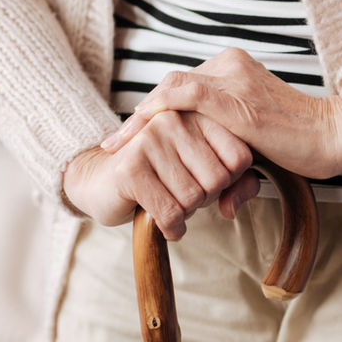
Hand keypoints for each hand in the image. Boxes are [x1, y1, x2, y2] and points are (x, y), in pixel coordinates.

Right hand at [62, 110, 259, 238]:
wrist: (101, 181)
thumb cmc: (161, 177)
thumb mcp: (204, 174)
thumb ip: (237, 184)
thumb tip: (233, 208)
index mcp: (197, 113)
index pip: (240, 157)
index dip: (229, 182)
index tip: (205, 180)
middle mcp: (174, 119)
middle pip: (218, 179)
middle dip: (205, 199)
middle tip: (184, 195)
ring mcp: (149, 139)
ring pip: (193, 197)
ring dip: (186, 213)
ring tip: (170, 202)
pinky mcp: (130, 167)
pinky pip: (169, 212)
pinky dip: (172, 228)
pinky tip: (167, 226)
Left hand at [100, 48, 341, 179]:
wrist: (336, 136)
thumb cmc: (305, 145)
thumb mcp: (258, 147)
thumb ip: (234, 160)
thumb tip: (225, 203)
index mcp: (234, 68)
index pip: (181, 87)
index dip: (153, 113)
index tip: (130, 139)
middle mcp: (229, 65)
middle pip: (170, 87)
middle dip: (140, 118)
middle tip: (114, 145)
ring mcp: (231, 78)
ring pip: (170, 90)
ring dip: (139, 120)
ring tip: (116, 145)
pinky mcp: (235, 98)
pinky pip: (183, 96)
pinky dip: (156, 112)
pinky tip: (137, 133)